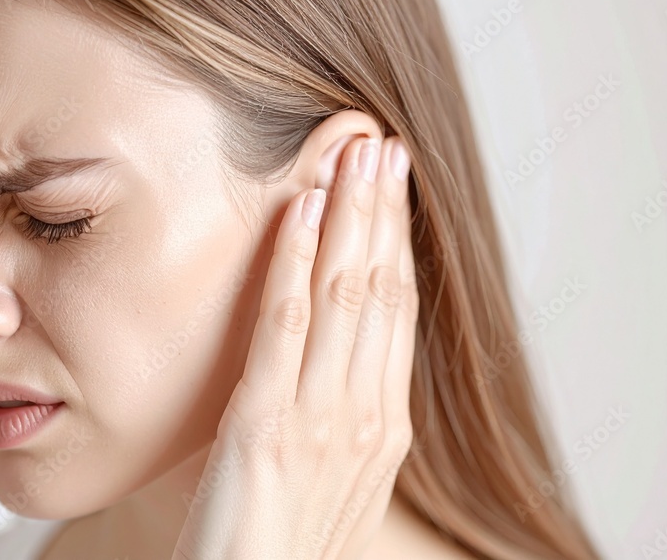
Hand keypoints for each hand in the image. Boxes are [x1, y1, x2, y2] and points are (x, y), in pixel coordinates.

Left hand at [172, 135, 418, 559]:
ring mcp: (321, 417)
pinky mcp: (266, 424)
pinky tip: (302, 211)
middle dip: (385, 212)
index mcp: (383, 425)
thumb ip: (341, 413)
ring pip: (347, 294)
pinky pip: (287, 326)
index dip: (399, 242)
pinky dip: (297, 262)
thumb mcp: (333, 477)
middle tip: (385, 148)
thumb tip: (335, 358)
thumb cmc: (285, 548)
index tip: (396, 189)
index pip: (398, 312)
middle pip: (383, 290)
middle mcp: (366, 414)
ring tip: (353, 156)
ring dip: (351, 217)